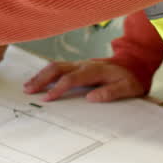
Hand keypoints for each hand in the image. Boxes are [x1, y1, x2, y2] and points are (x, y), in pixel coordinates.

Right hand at [23, 58, 146, 103]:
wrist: (134, 63)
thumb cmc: (131, 78)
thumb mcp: (128, 87)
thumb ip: (111, 92)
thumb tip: (91, 99)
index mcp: (94, 70)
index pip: (71, 79)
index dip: (58, 88)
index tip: (46, 99)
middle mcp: (83, 64)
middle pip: (57, 68)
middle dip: (41, 79)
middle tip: (28, 90)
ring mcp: (79, 63)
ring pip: (55, 66)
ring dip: (40, 75)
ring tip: (27, 86)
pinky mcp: (78, 66)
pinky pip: (58, 67)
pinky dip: (45, 73)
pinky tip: (38, 80)